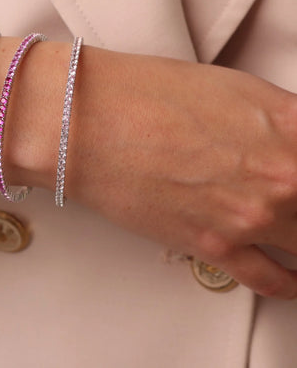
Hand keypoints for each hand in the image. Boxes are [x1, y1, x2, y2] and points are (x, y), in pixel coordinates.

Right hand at [58, 49, 296, 298]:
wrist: (92, 121)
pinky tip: (290, 277)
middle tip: (291, 198)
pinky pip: (273, 280)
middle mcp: (283, 175)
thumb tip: (293, 140)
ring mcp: (251, 216)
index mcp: (291, 125)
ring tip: (295, 237)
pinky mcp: (216, 246)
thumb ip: (281, 120)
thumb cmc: (147, 94)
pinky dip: (288, 282)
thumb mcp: (230, 88)